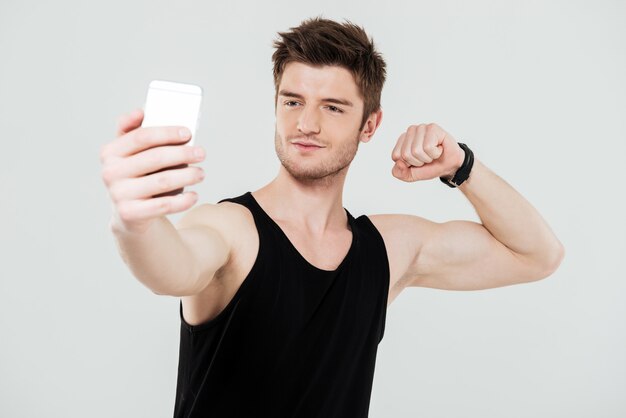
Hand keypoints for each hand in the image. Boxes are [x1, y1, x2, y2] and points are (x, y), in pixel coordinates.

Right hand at [100, 109, 205, 232]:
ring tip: (201, 173)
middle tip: (201, 153)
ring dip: (188, 176)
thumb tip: (141, 111)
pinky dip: (183, 200)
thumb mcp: (132, 153)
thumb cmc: (138, 176)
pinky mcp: (130, 214)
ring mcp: (118, 194)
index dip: (167, 133)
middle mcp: (111, 172)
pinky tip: (194, 195)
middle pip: (155, 158)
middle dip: (183, 154)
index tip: (188, 133)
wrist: (129, 214)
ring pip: (162, 181)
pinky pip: (163, 206)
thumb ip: (136, 131)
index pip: (141, 136)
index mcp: (110, 151)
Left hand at [391, 123, 464, 181]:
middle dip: (418, 161)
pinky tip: (439, 148)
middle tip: (427, 157)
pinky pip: (427, 147)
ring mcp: (421, 128)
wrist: (449, 166)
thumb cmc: (430, 166)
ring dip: (427, 157)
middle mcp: (410, 131)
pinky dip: (435, 153)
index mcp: (402, 140)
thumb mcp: (411, 175)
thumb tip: (398, 163)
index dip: (408, 164)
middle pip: (406, 154)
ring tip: (433, 153)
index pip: (396, 156)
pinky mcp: (432, 128)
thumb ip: (399, 173)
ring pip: (416, 151)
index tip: (417, 161)